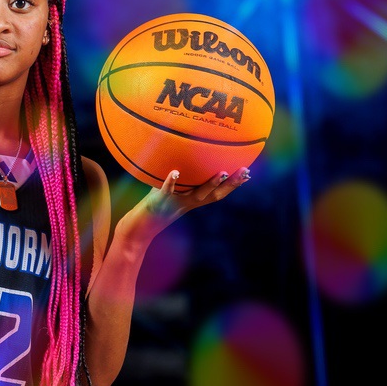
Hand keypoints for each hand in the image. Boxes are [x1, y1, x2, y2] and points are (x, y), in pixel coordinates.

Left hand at [120, 166, 251, 248]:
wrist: (138, 228)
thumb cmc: (153, 208)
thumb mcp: (168, 192)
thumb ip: (177, 178)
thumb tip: (180, 157)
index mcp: (192, 201)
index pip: (218, 193)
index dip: (233, 185)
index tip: (248, 173)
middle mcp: (187, 203)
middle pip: (214, 195)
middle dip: (231, 184)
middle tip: (246, 172)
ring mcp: (175, 202)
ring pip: (196, 194)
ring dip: (210, 184)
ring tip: (222, 173)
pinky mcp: (159, 201)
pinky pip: (166, 190)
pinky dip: (171, 181)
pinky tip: (175, 172)